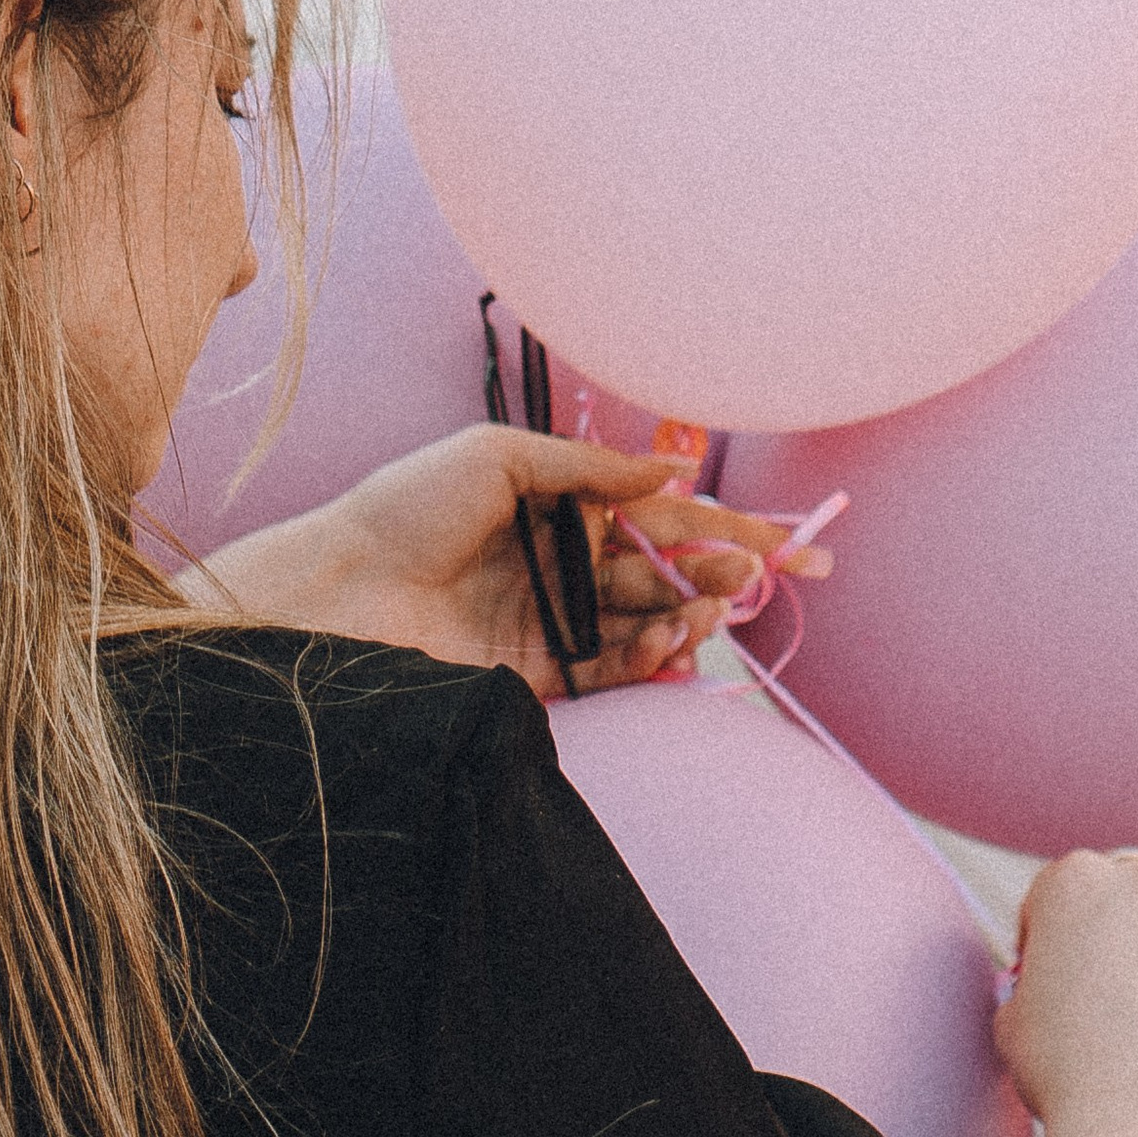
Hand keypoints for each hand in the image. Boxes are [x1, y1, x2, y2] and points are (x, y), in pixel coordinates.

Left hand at [184, 426, 833, 700]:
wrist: (340, 592)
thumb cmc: (405, 508)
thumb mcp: (497, 458)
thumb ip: (590, 470)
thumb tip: (672, 468)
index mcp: (558, 506)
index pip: (663, 515)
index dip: (732, 529)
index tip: (797, 547)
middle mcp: (562, 565)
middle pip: (667, 573)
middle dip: (723, 573)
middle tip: (754, 572)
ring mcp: (553, 623)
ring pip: (649, 624)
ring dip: (692, 616)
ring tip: (712, 607)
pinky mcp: (537, 677)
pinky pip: (614, 671)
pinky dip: (653, 658)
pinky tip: (672, 640)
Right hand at [997, 849, 1137, 1136]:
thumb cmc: (1068, 1074)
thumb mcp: (1012, 1019)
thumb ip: (1030, 982)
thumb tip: (1045, 991)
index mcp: (1072, 884)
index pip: (1054, 886)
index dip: (1045, 932)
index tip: (1047, 971)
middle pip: (1126, 872)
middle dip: (1115, 909)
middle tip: (1107, 965)